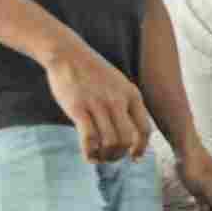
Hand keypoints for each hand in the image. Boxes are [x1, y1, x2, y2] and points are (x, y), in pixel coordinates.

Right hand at [43, 38, 151, 163]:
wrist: (67, 53)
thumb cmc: (92, 72)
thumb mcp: (119, 84)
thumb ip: (127, 104)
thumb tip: (131, 133)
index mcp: (132, 95)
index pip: (144, 129)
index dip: (141, 148)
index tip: (134, 157)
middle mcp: (118, 101)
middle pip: (127, 139)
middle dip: (120, 154)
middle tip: (111, 158)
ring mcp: (98, 105)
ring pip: (110, 142)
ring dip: (106, 156)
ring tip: (99, 157)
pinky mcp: (78, 108)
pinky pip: (89, 139)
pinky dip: (90, 153)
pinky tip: (89, 156)